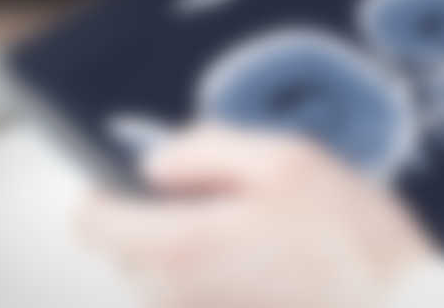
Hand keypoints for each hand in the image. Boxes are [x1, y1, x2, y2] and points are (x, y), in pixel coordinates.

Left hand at [78, 125, 433, 307]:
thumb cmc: (352, 244)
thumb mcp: (285, 160)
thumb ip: (206, 150)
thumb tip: (158, 162)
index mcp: (181, 247)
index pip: (91, 222)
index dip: (106, 191)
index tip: (135, 179)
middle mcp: (177, 297)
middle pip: (129, 247)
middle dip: (163, 214)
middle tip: (229, 195)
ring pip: (166, 273)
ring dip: (197, 243)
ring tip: (264, 229)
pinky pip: (199, 296)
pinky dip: (221, 272)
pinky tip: (274, 259)